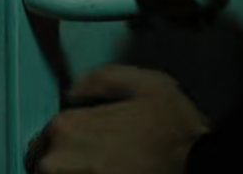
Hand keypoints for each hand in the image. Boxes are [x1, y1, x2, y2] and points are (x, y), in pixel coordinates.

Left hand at [32, 65, 210, 173]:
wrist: (196, 167)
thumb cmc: (174, 132)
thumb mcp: (145, 83)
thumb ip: (101, 78)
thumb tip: (76, 89)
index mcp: (67, 127)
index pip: (47, 132)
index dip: (73, 132)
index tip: (93, 137)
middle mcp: (58, 162)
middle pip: (45, 160)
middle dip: (70, 156)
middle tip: (104, 154)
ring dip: (77, 170)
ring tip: (111, 166)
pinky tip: (114, 172)